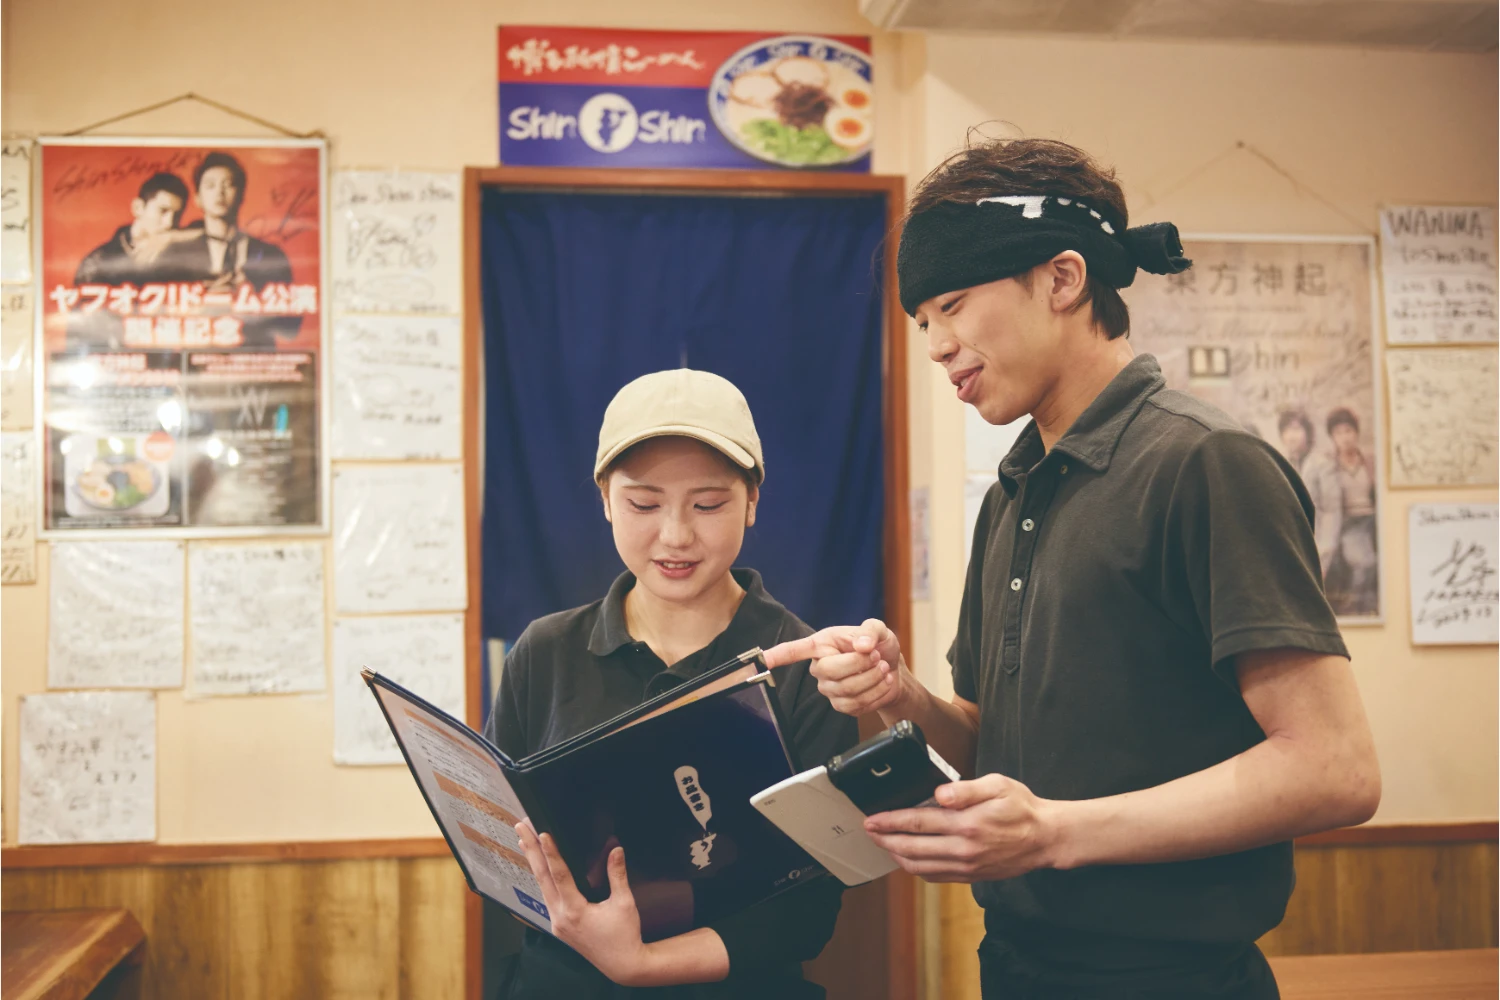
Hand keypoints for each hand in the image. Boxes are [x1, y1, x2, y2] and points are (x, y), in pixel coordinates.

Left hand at [516, 821, 652, 985]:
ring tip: (525, 840)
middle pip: (542, 877)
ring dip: (534, 862)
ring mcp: (557, 923)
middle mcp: (561, 917)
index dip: (551, 852)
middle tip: (521, 826)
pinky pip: (547, 896)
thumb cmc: (625, 935)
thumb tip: (616, 849)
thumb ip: (617, 875)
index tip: (541, 833)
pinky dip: (542, 878)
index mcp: (575, 911)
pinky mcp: (559, 926)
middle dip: (531, 850)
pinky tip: (539, 866)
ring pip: (541, 886)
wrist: (623, 965)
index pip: (559, 875)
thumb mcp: (624, 903)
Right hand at [764, 618, 916, 716]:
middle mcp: (819, 668)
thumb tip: (863, 644)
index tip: (760, 659)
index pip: (792, 651)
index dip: (775, 656)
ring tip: (883, 667)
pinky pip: (856, 704)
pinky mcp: (842, 706)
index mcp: (821, 645)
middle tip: (877, 656)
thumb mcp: (878, 630)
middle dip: (860, 663)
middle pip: (830, 671)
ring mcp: (829, 689)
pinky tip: (883, 682)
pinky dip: (876, 692)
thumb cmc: (878, 646)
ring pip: (846, 689)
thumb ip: (870, 631)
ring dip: (872, 678)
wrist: (893, 669)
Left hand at [864, 774, 1062, 881]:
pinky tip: (908, 857)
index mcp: (968, 824)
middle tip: (869, 831)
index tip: (872, 819)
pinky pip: (935, 876)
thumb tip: (938, 794)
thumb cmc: (1022, 807)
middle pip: (912, 848)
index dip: (890, 821)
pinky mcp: (970, 876)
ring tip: (883, 844)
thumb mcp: (998, 785)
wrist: (1045, 838)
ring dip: (897, 856)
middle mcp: (964, 849)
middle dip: (885, 840)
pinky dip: (915, 869)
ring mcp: (966, 866)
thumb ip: (966, 789)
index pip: (918, 823)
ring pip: (920, 867)